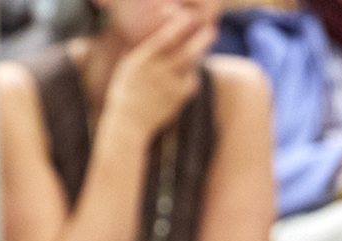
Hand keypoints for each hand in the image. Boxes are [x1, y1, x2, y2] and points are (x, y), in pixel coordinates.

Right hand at [104, 8, 215, 139]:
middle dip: (201, 40)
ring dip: (201, 51)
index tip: (188, 16)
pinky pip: (191, 81)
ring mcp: (169, 88)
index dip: (177, 26)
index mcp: (142, 61)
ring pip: (191, 67)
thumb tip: (163, 30)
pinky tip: (188, 71)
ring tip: (209, 35)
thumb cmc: (128, 89)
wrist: (129, 122)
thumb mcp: (129, 65)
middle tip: (212, 31)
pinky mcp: (177, 99)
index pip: (163, 40)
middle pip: (185, 54)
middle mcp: (157, 73)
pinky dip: (192, 73)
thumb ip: (146, 48)